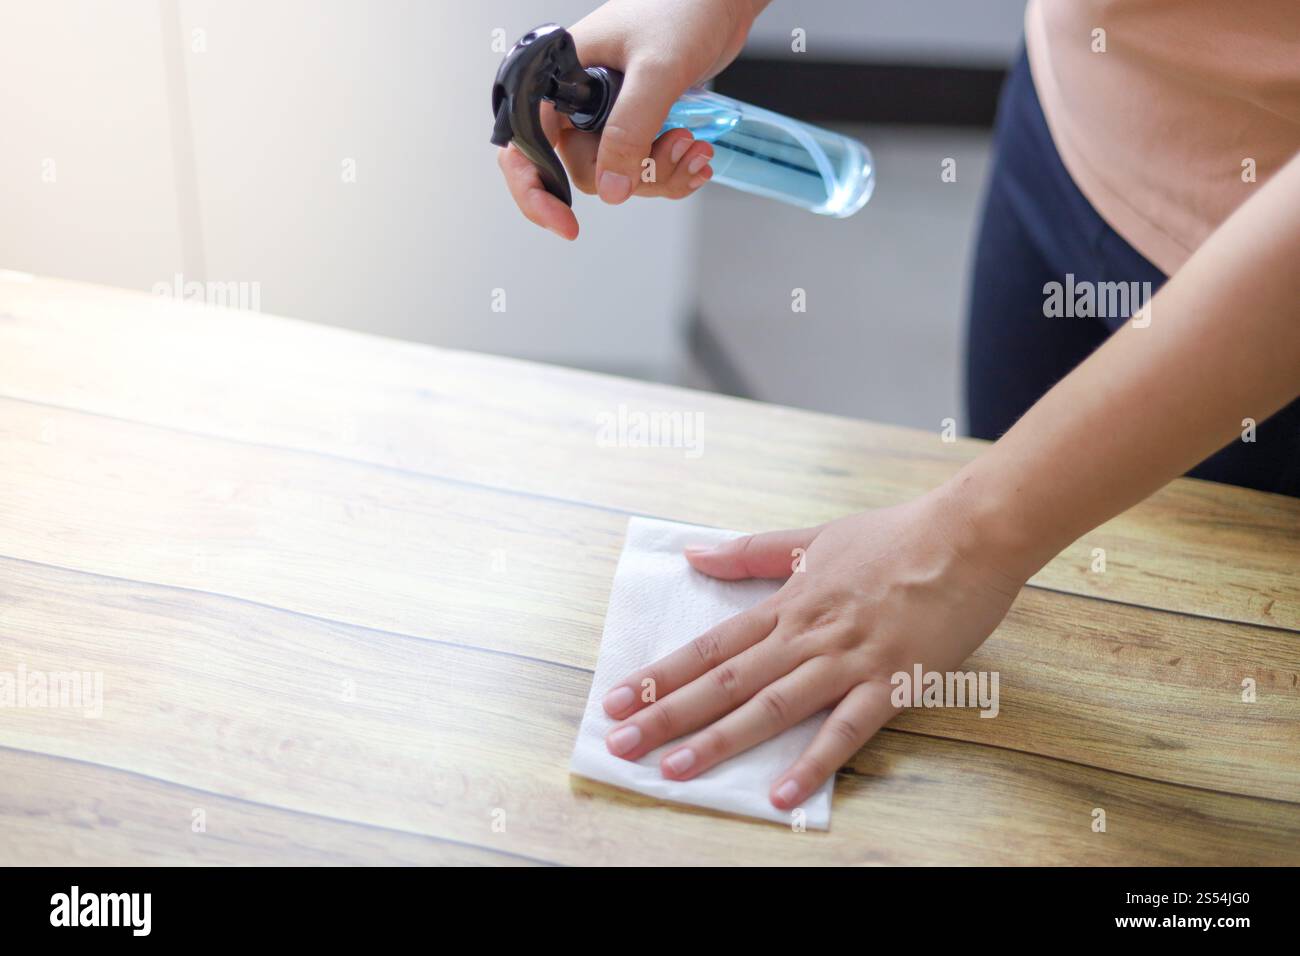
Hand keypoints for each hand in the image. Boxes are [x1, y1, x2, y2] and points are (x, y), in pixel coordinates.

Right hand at [497, 0, 760, 238]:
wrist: (723, 0)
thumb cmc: (684, 9)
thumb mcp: (656, 71)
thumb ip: (629, 130)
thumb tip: (611, 191)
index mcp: (559, 80)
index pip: (525, 146)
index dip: (536, 191)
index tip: (565, 224)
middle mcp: (578, 101)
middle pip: (587, 171)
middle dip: (636, 174)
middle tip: (678, 145)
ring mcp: (610, 115)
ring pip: (621, 177)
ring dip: (662, 173)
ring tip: (696, 145)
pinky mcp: (639, 124)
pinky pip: (645, 169)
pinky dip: (673, 172)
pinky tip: (698, 157)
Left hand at [601, 485, 1029, 810]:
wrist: (967, 535)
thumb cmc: (894, 536)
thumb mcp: (814, 537)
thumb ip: (752, 552)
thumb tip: (694, 554)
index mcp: (788, 604)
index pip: (711, 646)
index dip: (661, 675)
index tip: (616, 699)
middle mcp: (806, 635)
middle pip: (726, 681)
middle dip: (668, 715)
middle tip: (620, 745)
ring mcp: (847, 660)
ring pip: (771, 706)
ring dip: (720, 740)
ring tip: (674, 771)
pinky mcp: (891, 682)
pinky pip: (846, 730)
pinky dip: (812, 762)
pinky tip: (779, 792)